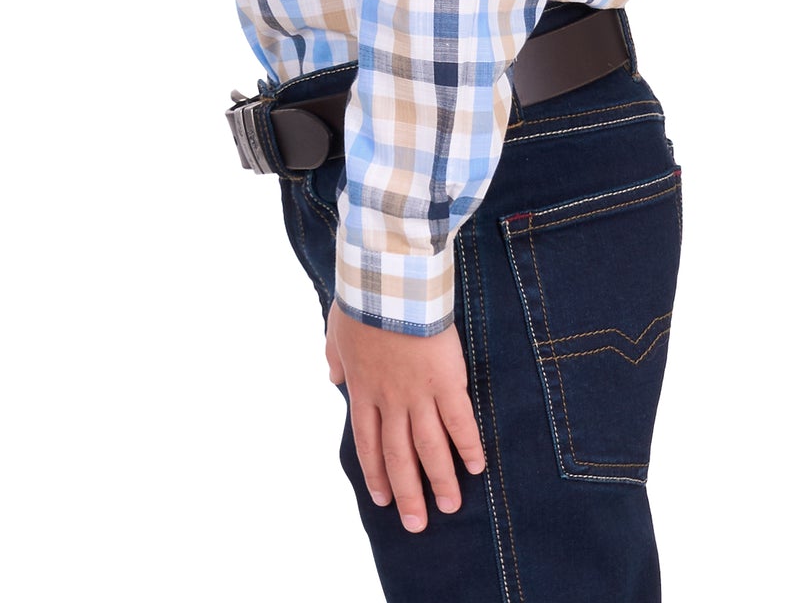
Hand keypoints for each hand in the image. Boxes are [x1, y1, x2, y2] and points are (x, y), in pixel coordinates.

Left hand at [324, 298, 486, 532]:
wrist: (389, 284)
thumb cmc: (362, 300)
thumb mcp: (336, 331)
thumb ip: (335, 358)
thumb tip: (332, 375)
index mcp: (363, 390)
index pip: (368, 444)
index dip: (376, 475)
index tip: (383, 501)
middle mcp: (390, 400)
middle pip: (399, 456)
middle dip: (408, 493)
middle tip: (417, 524)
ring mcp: (418, 393)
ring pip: (429, 447)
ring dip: (440, 480)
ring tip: (450, 506)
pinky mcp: (446, 380)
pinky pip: (459, 421)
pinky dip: (468, 445)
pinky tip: (476, 466)